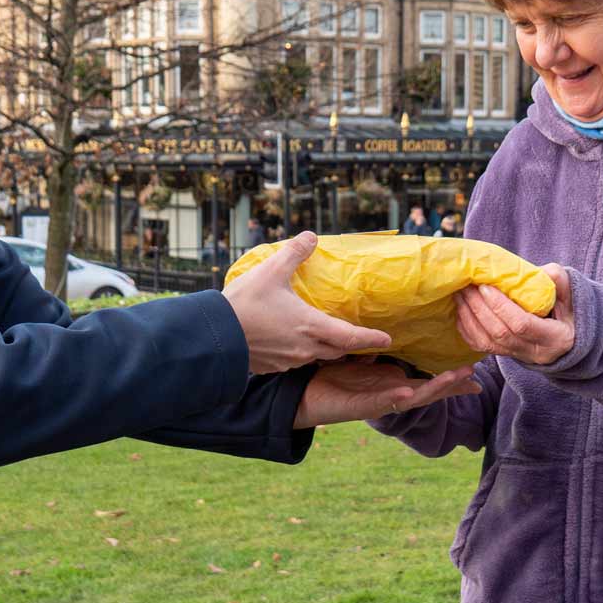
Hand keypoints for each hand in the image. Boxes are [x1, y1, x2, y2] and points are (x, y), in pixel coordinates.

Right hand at [223, 231, 391, 374]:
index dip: (371, 339)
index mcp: (311, 326)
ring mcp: (288, 361)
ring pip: (316, 357)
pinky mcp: (272, 367)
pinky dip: (302, 352)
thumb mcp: (271, 271)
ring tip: (328, 337)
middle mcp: (305, 348)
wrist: (214, 336)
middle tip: (361, 339)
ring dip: (326, 349)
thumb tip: (311, 236)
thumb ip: (295, 252)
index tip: (387, 340)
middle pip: (338, 350)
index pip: (351, 337)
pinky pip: (295, 361)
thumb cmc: (245, 303)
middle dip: (351, 345)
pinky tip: (293, 342)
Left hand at [293, 360, 481, 429]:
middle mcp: (390, 395)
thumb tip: (392, 331)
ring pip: (412, 399)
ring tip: (453, 380)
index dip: (451, 380)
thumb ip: (379, 348)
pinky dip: (396, 398)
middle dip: (451, 386)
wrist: (305, 394)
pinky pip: (381, 403)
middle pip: (428, 392)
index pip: (428, 381)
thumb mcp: (362, 357)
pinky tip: (408, 392)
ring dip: (433, 391)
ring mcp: (378, 403)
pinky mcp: (360, 408)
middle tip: (475, 377)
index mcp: (393, 383)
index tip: (476, 376)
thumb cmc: (333, 375)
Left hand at [454, 265, 574, 367]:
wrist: (569, 336)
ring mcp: (519, 356)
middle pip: (500, 333)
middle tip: (467, 286)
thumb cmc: (570, 310)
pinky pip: (481, 347)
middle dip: (479, 308)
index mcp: (555, 338)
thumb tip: (541, 271)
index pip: (522, 325)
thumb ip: (558, 281)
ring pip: (487, 343)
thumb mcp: (571, 294)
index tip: (486, 287)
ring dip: (469, 317)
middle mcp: (535, 352)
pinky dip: (467, 329)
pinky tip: (461, 310)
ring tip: (460, 294)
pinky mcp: (507, 355)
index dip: (501, 306)